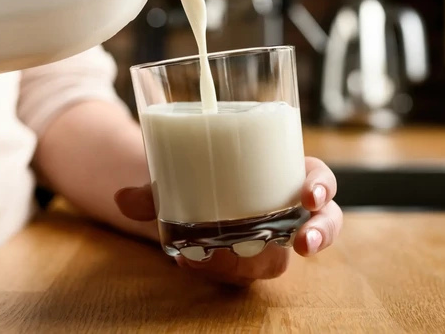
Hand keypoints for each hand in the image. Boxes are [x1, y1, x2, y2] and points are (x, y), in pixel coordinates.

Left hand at [114, 157, 341, 285]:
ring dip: (256, 262)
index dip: (322, 187)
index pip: (319, 178)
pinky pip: (245, 272)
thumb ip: (155, 189)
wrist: (184, 196)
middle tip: (301, 241)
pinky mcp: (249, 262)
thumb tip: (122, 199)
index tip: (310, 195)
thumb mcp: (183, 171)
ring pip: (283, 258)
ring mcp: (272, 241)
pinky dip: (218, 270)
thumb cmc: (201, 176)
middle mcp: (287, 210)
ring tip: (218, 259)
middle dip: (318, 234)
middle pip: (321, 225)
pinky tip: (189, 262)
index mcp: (285, 174)